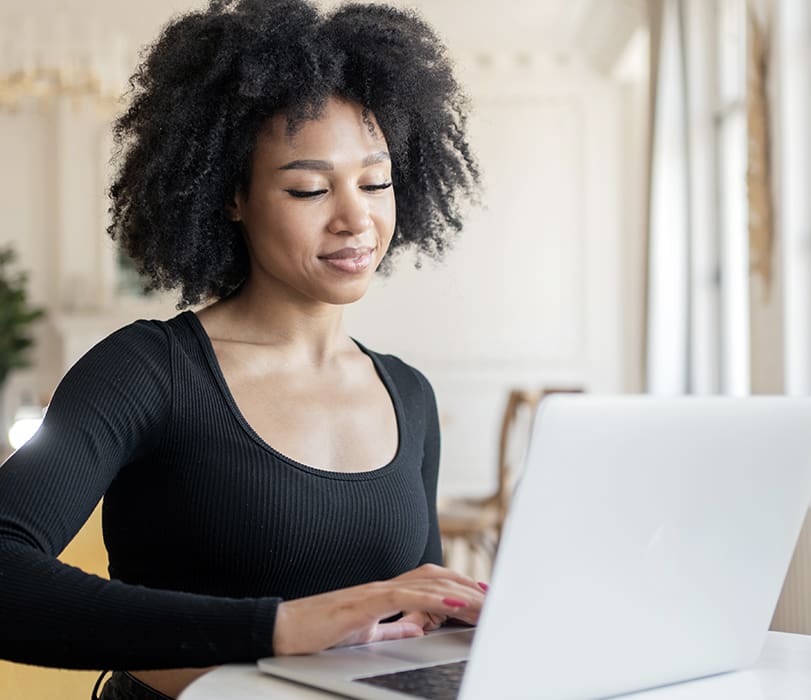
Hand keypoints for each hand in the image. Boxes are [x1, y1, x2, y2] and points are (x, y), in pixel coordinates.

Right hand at [272, 564, 484, 654]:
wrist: (283, 630)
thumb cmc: (319, 632)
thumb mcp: (365, 633)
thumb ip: (392, 628)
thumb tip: (417, 629)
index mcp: (384, 593)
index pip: (429, 581)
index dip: (458, 584)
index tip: (483, 595)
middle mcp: (383, 586)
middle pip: (435, 576)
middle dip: (467, 584)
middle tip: (495, 596)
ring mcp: (374, 591)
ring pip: (426, 583)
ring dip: (459, 591)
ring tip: (485, 601)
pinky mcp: (364, 602)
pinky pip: (405, 596)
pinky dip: (432, 598)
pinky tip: (453, 602)